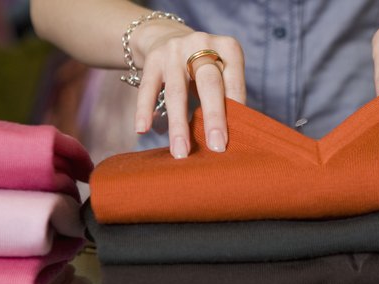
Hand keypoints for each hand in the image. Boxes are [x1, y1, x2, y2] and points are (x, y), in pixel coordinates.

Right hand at [132, 21, 245, 157]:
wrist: (167, 36)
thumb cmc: (203, 66)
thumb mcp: (220, 72)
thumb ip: (226, 97)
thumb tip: (228, 139)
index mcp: (228, 48)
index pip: (234, 83)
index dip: (235, 110)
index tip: (235, 138)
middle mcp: (202, 44)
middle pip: (209, 84)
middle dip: (213, 118)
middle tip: (216, 147)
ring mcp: (175, 50)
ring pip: (177, 92)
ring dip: (178, 125)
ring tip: (180, 152)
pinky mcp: (153, 59)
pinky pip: (148, 88)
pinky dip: (145, 110)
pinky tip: (143, 130)